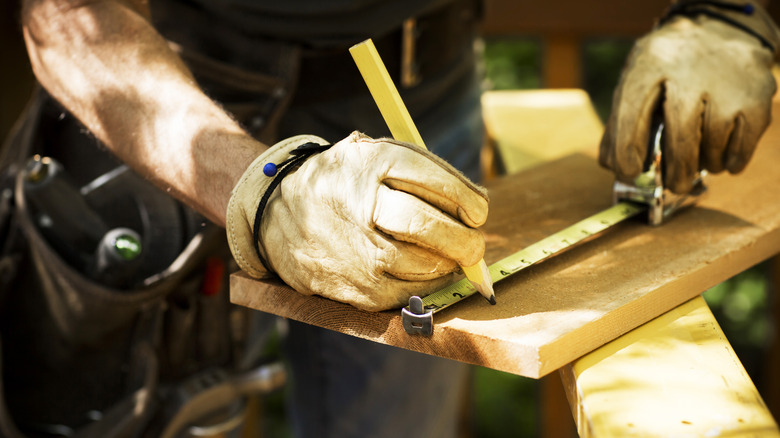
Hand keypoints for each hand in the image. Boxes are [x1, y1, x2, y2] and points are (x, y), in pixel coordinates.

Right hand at [227, 132, 488, 310]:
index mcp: (371, 163)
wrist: (276, 213)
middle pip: (432, 228)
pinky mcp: (354, 287)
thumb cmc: (344, 184)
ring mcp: (356, 250)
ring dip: (448, 266)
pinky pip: (408, 295)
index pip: (437, 182)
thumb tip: (477, 209)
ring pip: (425, 266)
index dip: (469, 200)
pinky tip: (426, 274)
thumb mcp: (373, 157)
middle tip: (474, 245)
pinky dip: (427, 287)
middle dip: (467, 241)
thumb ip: (422, 173)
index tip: (478, 211)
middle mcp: (362, 205)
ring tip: (449, 258)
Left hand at [600, 14, 776, 193]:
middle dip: (676, 168)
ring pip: (714, 140)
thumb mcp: (638, 81)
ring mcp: (727, 81)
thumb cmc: (669, 69)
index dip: (627, 149)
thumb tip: (612, 166)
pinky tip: (723, 158)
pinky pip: (743, 142)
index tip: (628, 172)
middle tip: (674, 184)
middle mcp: (690, 69)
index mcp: (651, 64)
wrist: (719, 31)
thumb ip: (620, 123)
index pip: (633, 111)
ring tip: (700, 159)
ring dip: (705, 162)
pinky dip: (731, 159)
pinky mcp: (757, 94)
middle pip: (682, 132)